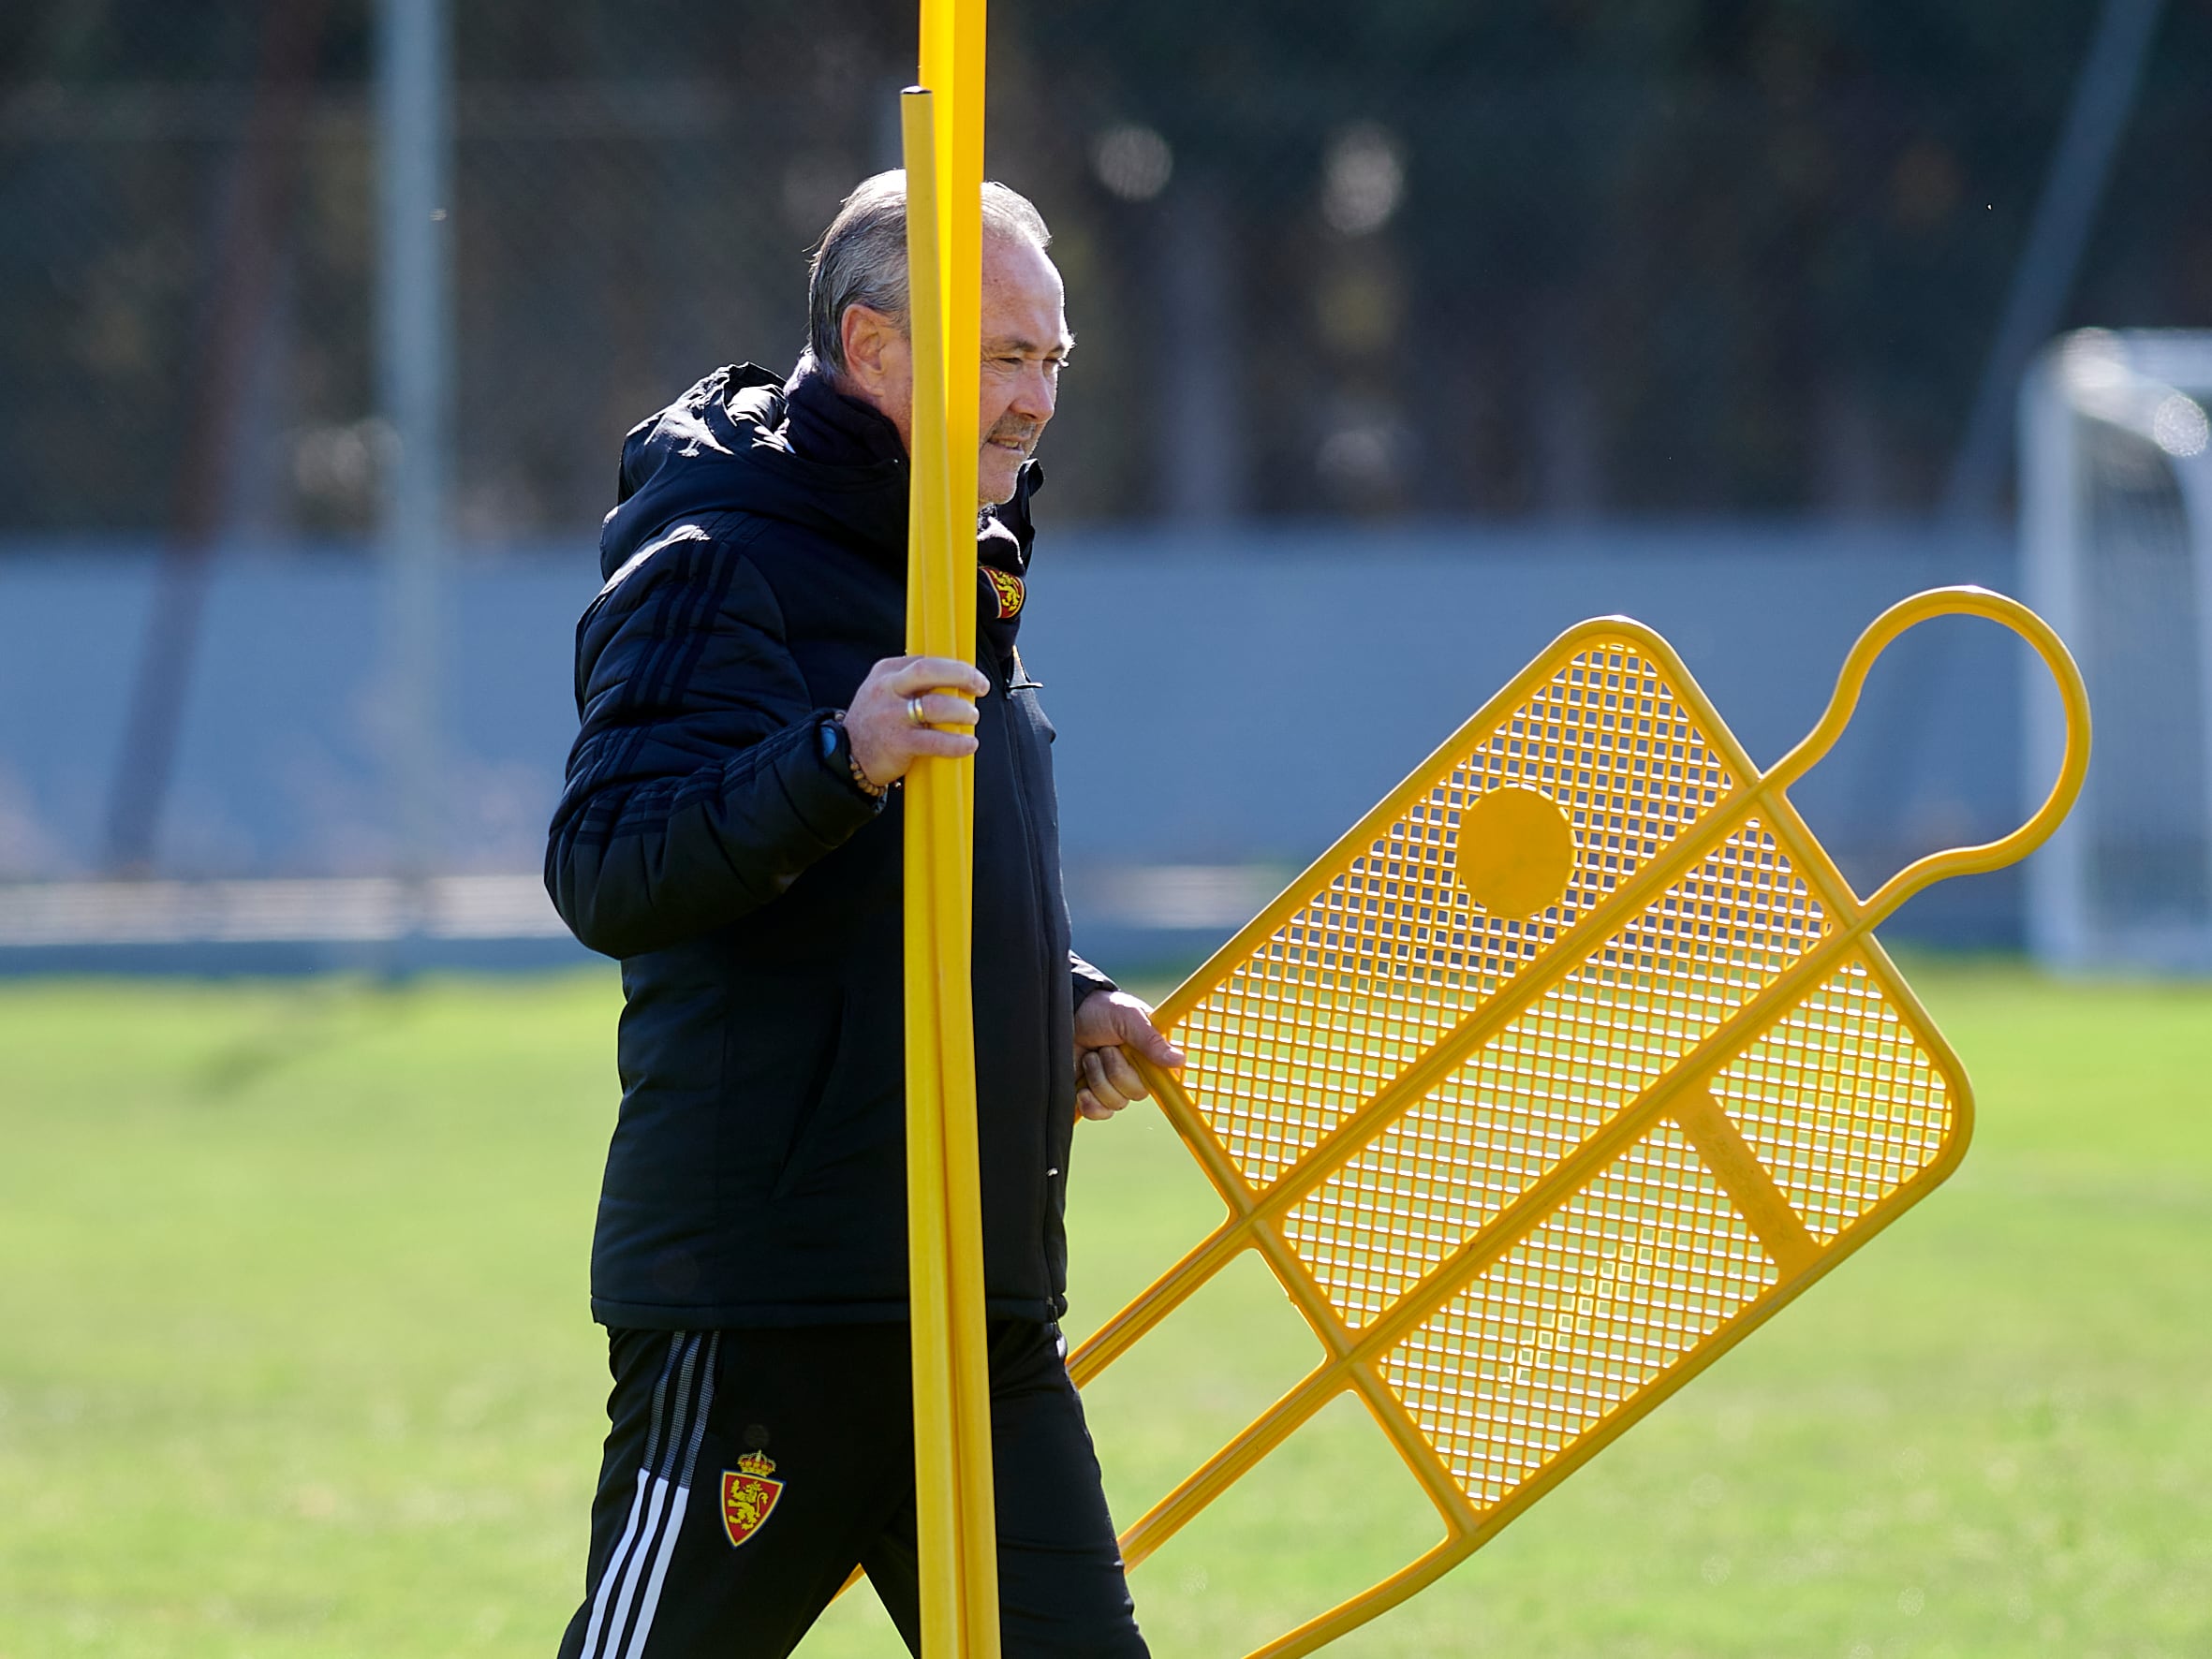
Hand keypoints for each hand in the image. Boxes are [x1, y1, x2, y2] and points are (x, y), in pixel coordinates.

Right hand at [846, 655, 991, 788]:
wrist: (846, 755)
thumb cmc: (875, 722)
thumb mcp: (883, 692)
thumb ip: (911, 682)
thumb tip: (955, 679)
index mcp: (886, 672)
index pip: (925, 660)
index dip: (955, 666)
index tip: (973, 676)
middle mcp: (886, 689)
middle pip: (929, 671)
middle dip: (962, 675)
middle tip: (981, 686)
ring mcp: (891, 716)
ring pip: (936, 706)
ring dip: (961, 711)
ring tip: (971, 718)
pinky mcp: (898, 743)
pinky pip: (935, 741)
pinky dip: (957, 743)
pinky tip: (968, 744)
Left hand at [1072, 990, 1185, 1121]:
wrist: (1067, 1014)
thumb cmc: (1100, 1010)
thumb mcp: (1128, 1017)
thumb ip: (1151, 1040)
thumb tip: (1179, 1060)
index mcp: (1150, 1054)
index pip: (1165, 1079)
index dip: (1156, 1081)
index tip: (1142, 1073)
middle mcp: (1135, 1072)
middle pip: (1137, 1093)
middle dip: (1115, 1071)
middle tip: (1105, 1049)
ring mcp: (1114, 1085)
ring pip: (1116, 1103)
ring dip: (1098, 1079)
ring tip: (1090, 1057)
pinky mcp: (1094, 1096)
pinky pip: (1099, 1113)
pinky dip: (1090, 1103)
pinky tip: (1082, 1087)